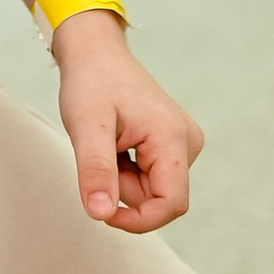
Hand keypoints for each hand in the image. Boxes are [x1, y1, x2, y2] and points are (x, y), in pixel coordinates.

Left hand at [53, 16, 201, 232]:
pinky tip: (116, 143)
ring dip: (122, 179)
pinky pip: (150, 177)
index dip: (138, 220)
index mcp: (173, 139)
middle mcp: (187, 143)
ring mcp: (183, 144)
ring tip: (108, 143)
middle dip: (123, 189)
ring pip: (151, 190)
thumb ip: (95, 171)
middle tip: (99, 153)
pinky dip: (126, 169)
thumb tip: (101, 214)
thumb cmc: (91, 83)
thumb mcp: (85, 127)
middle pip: (158, 198)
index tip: (102, 211)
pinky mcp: (174, 145)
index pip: (171, 204)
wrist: (96, 54)